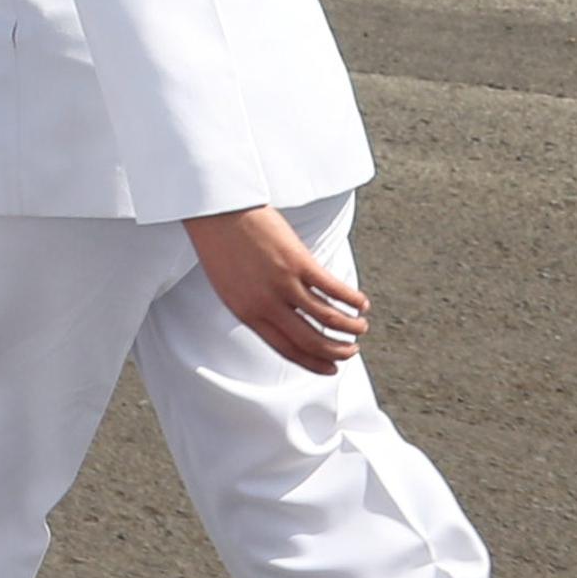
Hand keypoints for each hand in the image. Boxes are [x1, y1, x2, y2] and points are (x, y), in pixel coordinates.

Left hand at [190, 204, 371, 371]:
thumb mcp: (228, 285)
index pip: (286, 349)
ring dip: (350, 327)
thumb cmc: (219, 242)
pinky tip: (362, 303)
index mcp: (246, 313)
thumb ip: (253, 306)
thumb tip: (280, 321)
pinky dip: (352, 299)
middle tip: (351, 350)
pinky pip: (333, 289)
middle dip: (336, 351)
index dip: (312, 363)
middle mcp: (266, 304)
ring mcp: (283, 283)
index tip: (329, 369)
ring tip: (360, 327)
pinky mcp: (298, 261)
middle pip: (311, 340)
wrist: (214, 208)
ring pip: (327, 318)